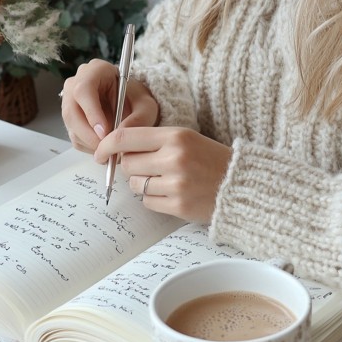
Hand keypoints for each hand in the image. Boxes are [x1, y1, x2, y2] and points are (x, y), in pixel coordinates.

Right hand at [60, 59, 158, 152]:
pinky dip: (89, 146)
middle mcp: (76, 83)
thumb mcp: (147, 106)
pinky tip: (105, 145)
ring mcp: (70, 101)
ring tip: (111, 149)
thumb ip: (138, 118)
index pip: (84, 90)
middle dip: (89, 134)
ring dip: (90, 142)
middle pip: (72, 111)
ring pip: (71, 127)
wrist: (132, 104)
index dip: (92, 113)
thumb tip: (120, 134)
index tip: (104, 131)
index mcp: (95, 70)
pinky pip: (74, 137)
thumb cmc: (137, 99)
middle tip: (107, 148)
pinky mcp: (71, 119)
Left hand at [94, 126, 231, 222]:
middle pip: (127, 163)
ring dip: (143, 183)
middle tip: (149, 167)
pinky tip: (172, 193)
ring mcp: (176, 184)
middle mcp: (175, 158)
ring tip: (165, 180)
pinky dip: (154, 199)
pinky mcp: (178, 205)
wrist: (240, 184)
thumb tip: (116, 150)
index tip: (100, 153)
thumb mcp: (185, 139)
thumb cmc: (210, 159)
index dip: (106, 145)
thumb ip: (152, 141)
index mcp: (176, 136)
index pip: (125, 137)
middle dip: (131, 166)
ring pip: (136, 184)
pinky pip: (148, 202)